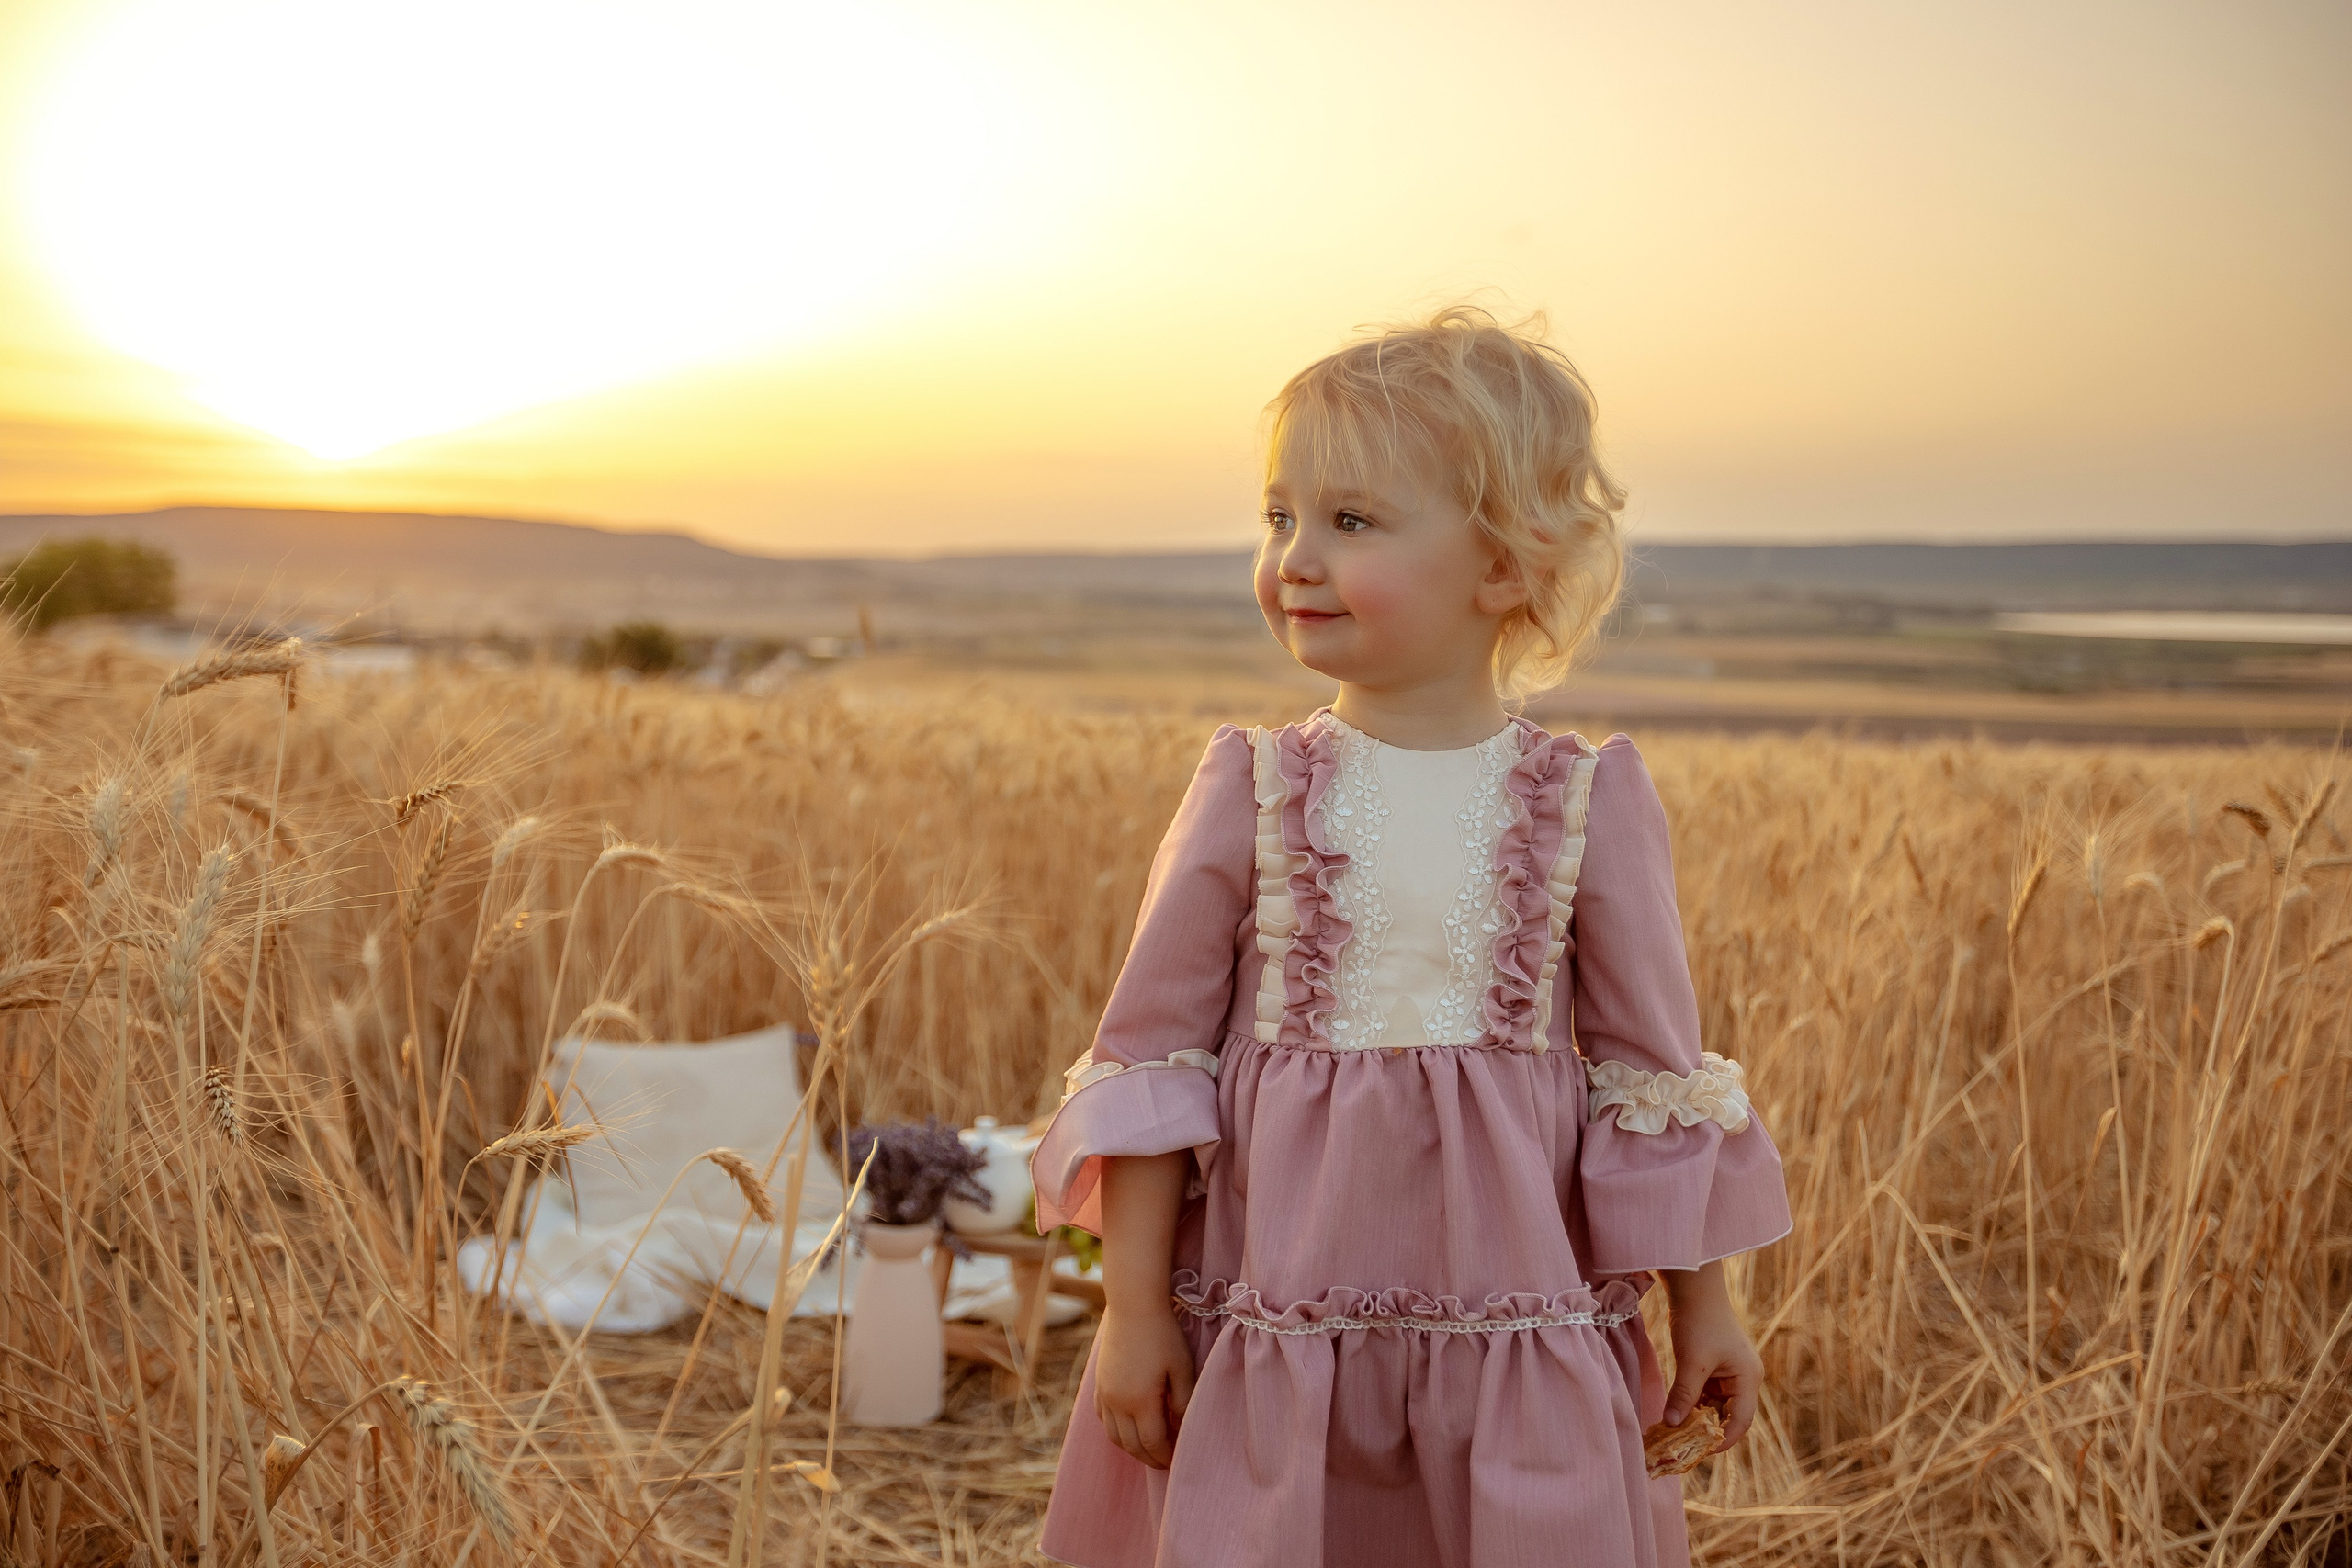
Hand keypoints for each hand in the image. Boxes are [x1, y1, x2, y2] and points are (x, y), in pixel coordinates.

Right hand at [1092, 1302, 1195, 1468]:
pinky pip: (1103, 1418)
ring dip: (1131, 1447)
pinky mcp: (1098, 1383)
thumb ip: (1182, 1401)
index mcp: (1140, 1401)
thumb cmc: (1163, 1334)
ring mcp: (1104, 1393)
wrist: (1133, 1305)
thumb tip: (1181, 1426)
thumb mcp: (1181, 1367)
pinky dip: (1116, 1430)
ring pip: (1114, 1435)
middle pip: (1131, 1445)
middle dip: (1149, 1458)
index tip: (1178, 1460)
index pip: (1152, 1443)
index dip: (1165, 1456)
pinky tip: (1129, 1426)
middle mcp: (1117, 1402)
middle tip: (1166, 1461)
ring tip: (1149, 1447)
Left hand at [1661, 1260, 1763, 1453]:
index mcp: (1748, 1379)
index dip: (1723, 1440)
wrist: (1694, 1288)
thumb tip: (1671, 1425)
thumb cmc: (1698, 1321)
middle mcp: (1743, 1379)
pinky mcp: (1714, 1367)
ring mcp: (1729, 1373)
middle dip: (1707, 1431)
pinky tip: (1674, 1414)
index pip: (1740, 1421)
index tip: (1700, 1453)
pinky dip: (1692, 1404)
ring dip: (1696, 1418)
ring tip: (1674, 1434)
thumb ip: (1684, 1395)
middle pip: (1728, 1415)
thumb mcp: (1691, 1362)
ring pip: (1714, 1406)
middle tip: (1682, 1447)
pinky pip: (1705, 1393)